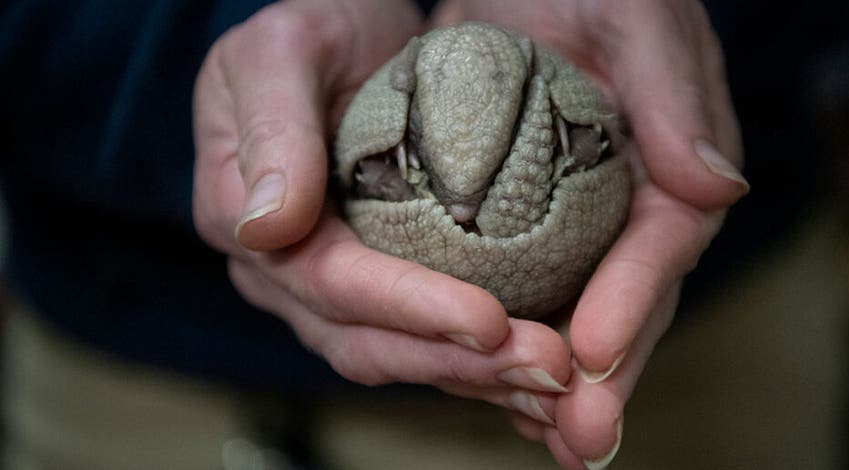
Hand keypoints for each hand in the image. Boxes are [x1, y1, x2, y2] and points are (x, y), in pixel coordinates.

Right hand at [192, 0, 572, 423]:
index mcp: (243, 214)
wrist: (345, 39)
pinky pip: (421, 337)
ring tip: (555, 383)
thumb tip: (266, 225)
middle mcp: (280, 268)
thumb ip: (272, 126)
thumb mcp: (285, 47)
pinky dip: (478, 360)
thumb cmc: (312, 29)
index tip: (489, 320)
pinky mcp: (372, 286)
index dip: (407, 308)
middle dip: (456, 362)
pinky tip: (532, 371)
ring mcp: (323, 286)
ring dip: (477, 377)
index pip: (327, 281)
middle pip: (365, 339)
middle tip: (548, 369)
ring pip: (396, 354)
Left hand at [432, 0, 747, 467]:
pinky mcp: (526, 231)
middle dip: (604, 374)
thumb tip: (717, 189)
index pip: (659, 244)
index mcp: (672, 167)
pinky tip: (497, 397)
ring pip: (576, 316)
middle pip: (627, 302)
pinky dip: (515, 347)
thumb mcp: (635, 15)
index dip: (632, 300)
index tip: (594, 352)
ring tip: (545, 440)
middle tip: (579, 437)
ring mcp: (580, 230)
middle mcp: (633, 210)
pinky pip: (525, 296)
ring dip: (562, 384)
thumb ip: (674, 95)